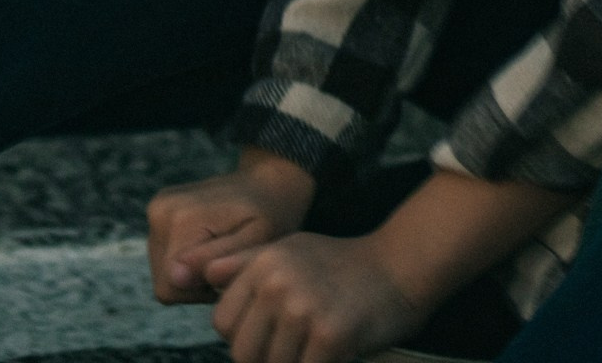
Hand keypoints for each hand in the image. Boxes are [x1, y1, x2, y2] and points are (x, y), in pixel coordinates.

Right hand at [145, 150, 316, 305]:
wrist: (266, 183)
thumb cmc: (269, 215)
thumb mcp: (256, 240)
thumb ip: (216, 259)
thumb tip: (176, 277)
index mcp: (181, 219)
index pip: (171, 288)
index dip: (201, 292)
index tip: (229, 272)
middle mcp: (160, 211)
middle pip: (164, 283)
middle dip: (197, 285)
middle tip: (228, 265)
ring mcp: (156, 209)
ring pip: (164, 273)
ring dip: (193, 275)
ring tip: (221, 256)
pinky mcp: (158, 212)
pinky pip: (164, 258)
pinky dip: (187, 263)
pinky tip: (210, 248)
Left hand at [206, 233, 428, 362]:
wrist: (400, 267)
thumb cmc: (341, 264)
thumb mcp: (290, 250)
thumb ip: (243, 264)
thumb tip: (202, 275)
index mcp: (264, 263)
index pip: (223, 323)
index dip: (242, 336)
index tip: (268, 335)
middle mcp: (278, 283)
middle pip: (242, 351)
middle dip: (264, 358)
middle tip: (292, 348)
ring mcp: (303, 310)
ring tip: (312, 348)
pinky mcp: (330, 336)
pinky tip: (331, 354)